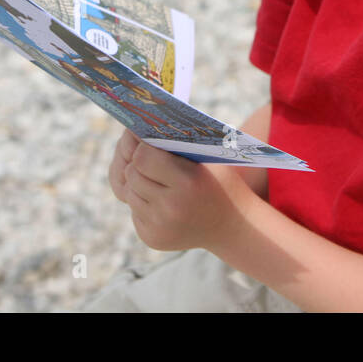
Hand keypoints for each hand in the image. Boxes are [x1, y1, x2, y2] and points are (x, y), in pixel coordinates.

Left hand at [107, 128, 251, 251]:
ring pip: (129, 192)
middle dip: (137, 162)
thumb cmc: (220, 181)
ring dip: (138, 182)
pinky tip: (161, 198)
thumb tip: (142, 123)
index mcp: (186, 182)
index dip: (141, 145)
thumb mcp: (208, 156)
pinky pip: (134, 211)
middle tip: (147, 154)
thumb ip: (177, 141)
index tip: (145, 138)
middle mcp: (171, 208)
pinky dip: (142, 201)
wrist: (233, 226)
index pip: (142, 156)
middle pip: (132, 174)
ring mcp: (160, 227)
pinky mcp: (152, 238)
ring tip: (157, 177)